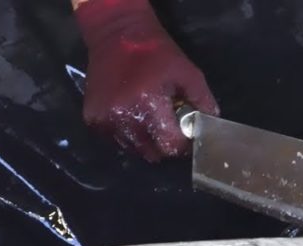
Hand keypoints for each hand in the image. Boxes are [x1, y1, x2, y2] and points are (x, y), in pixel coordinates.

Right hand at [74, 0, 217, 161]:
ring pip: (132, 149)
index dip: (180, 144)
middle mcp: (124, 116)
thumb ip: (201, 99)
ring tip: (148, 119)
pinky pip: (114, 139)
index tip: (184, 135)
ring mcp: (104, 119)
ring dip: (143, 141)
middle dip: (163, 144)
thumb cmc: (156, 52)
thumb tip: (210, 125)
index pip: (168, 145)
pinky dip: (126, 134)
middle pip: (150, 153)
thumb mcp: (187, 71)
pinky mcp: (92, 119)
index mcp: (148, 103)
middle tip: (167, 127)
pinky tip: (131, 115)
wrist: (115, 34)